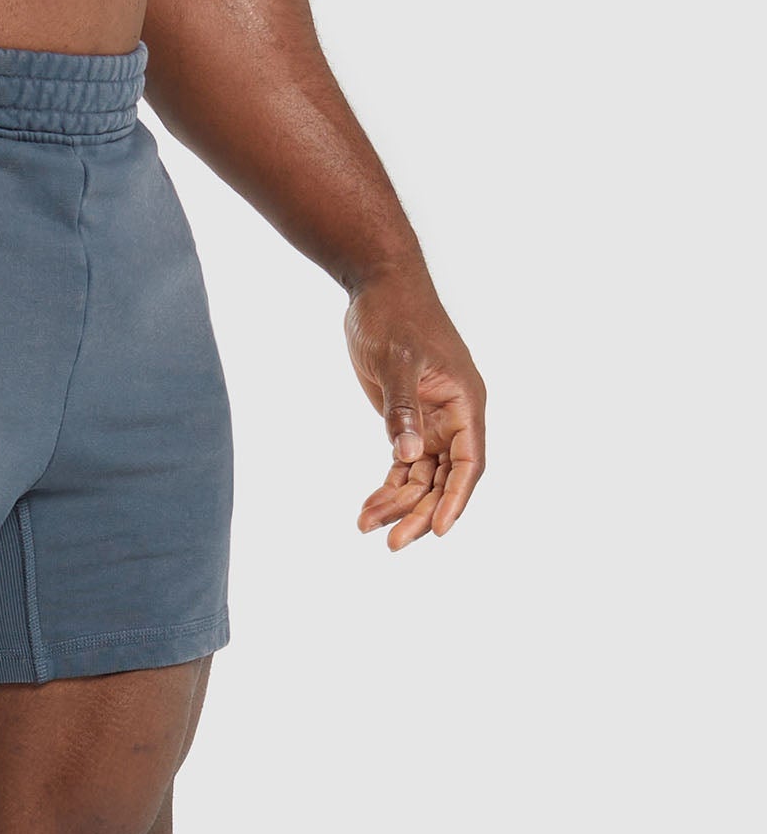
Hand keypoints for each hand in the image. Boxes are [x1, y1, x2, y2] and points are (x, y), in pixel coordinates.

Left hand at [346, 271, 485, 549]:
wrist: (378, 288)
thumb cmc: (394, 316)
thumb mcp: (396, 361)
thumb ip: (401, 410)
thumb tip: (407, 456)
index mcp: (465, 402)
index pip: (468, 462)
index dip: (456, 499)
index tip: (440, 531)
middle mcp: (454, 417)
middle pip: (444, 479)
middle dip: (420, 513)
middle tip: (392, 544)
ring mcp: (431, 422)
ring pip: (422, 478)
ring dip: (398, 504)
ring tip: (364, 526)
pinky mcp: (408, 422)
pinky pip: (403, 466)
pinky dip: (387, 488)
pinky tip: (367, 509)